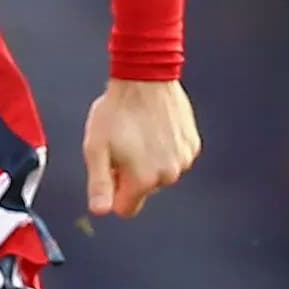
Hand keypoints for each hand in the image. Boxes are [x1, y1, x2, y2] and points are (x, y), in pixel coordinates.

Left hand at [84, 78, 198, 218]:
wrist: (145, 77)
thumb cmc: (117, 110)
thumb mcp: (96, 148)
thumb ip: (99, 184)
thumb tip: (100, 211)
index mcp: (142, 180)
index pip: (126, 208)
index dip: (114, 191)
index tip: (111, 168)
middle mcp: (168, 175)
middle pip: (145, 189)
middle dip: (133, 173)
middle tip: (124, 144)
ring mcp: (184, 160)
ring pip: (161, 173)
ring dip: (150, 160)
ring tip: (140, 132)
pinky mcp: (193, 145)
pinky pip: (176, 157)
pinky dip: (166, 148)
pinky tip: (156, 127)